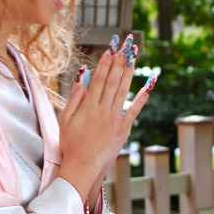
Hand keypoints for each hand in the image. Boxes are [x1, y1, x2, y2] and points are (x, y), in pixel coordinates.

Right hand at [56, 35, 155, 202]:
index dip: (106, 63)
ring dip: (129, 73)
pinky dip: (142, 97)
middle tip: (126, 47)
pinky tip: (149, 85)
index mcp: (89, 107)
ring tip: (134, 58)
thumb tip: (82, 78)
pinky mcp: (124, 129)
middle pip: (114, 81)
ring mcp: (116, 119)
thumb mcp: (65, 119)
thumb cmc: (71, 144)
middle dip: (120, 62)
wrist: (83, 166)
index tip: (110, 50)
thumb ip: (74, 98)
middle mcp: (104, 110)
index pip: (100, 79)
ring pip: (124, 91)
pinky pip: (135, 110)